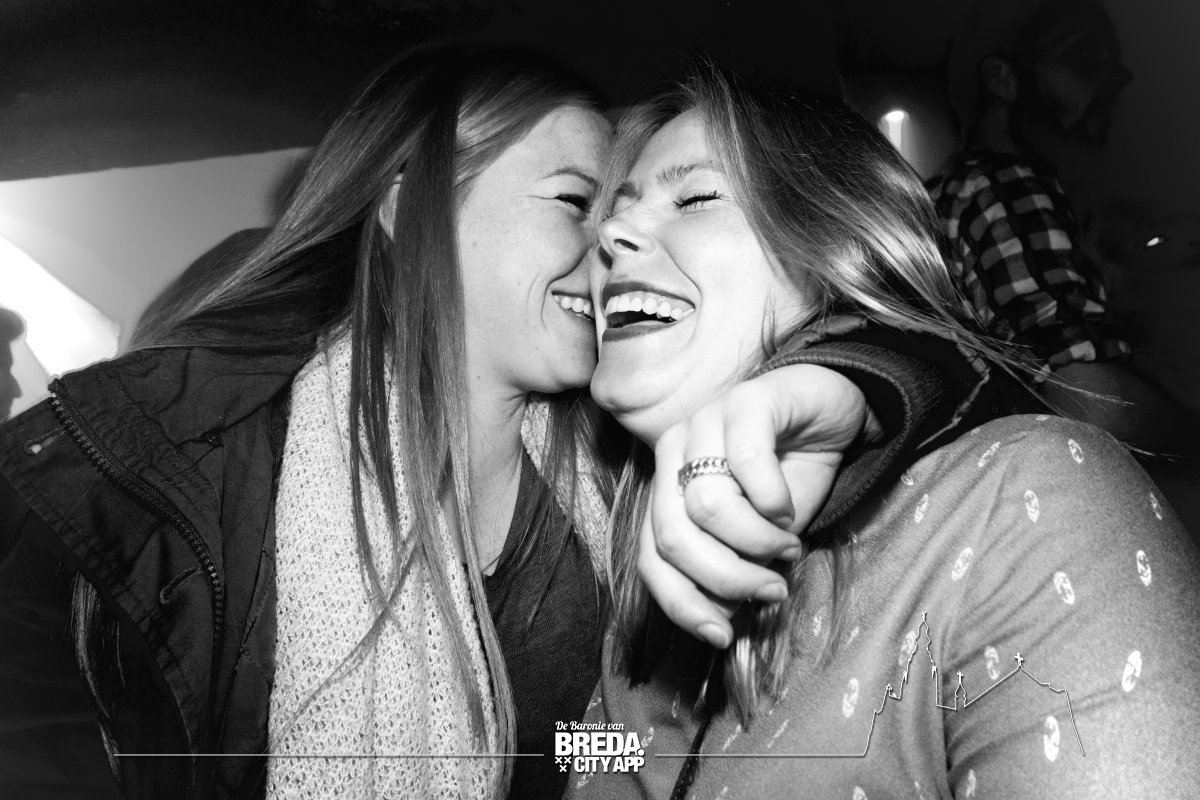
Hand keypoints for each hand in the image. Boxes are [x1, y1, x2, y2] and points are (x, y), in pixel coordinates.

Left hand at [639, 364, 877, 647]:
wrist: (831, 412)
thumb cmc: (789, 477)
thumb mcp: (759, 538)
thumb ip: (733, 569)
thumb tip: (720, 624)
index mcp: (666, 489)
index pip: (651, 559)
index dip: (682, 604)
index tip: (722, 635)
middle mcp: (672, 454)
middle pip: (675, 538)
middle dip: (727, 578)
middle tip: (772, 587)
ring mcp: (703, 422)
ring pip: (707, 507)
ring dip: (756, 541)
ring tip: (787, 544)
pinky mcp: (744, 400)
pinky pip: (745, 462)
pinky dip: (772, 500)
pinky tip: (787, 507)